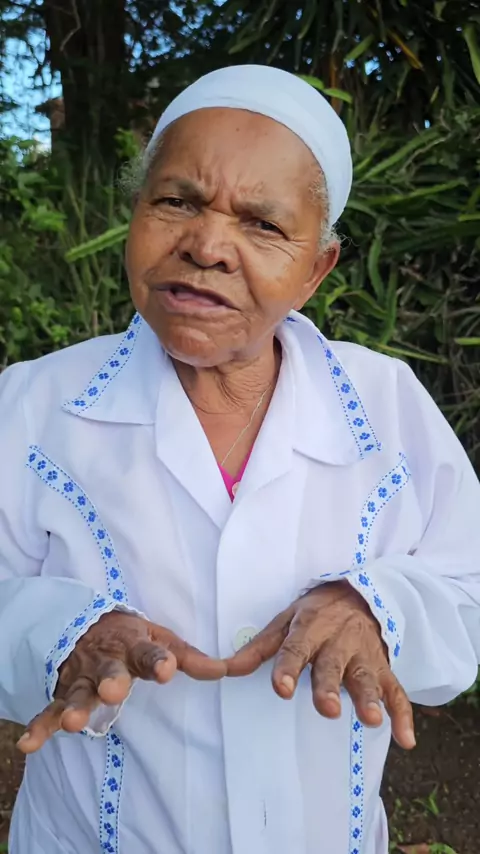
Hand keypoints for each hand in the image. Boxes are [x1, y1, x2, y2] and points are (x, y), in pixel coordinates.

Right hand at [18, 611, 226, 753]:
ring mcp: (83, 679)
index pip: (150, 652)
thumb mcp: (161, 640)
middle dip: (111, 680)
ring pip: (79, 693)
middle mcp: (107, 662)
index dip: (158, 660)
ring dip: (76, 707)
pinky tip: (30, 743)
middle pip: (109, 672)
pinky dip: (39, 727)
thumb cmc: (131, 638)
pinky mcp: (63, 695)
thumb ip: (189, 658)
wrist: (86, 624)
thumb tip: (226, 671)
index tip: (167, 669)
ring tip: (73, 721)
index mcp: (135, 645)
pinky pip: (49, 711)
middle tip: (115, 690)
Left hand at [226, 582, 414, 749]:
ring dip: (369, 698)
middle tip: (327, 709)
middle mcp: (338, 641)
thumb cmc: (314, 615)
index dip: (289, 668)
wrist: (359, 593)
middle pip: (333, 665)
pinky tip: (405, 739)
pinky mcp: (383, 668)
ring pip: (367, 677)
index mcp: (310, 628)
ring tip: (371, 719)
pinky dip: (403, 714)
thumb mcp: (284, 622)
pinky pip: (397, 691)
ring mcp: (364, 655)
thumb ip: (258, 649)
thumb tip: (225, 670)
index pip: (296, 648)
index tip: (282, 689)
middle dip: (329, 686)